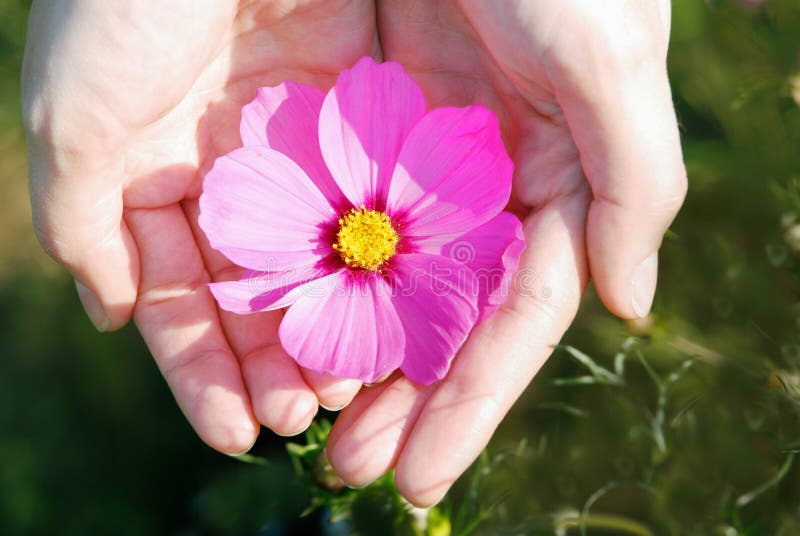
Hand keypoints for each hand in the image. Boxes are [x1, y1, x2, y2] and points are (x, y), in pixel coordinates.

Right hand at [22, 0, 377, 452]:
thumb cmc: (127, 2)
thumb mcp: (75, 119)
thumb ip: (84, 226)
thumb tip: (115, 316)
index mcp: (154, 178)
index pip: (178, 297)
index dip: (200, 370)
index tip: (231, 432)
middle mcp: (228, 173)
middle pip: (254, 292)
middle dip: (273, 361)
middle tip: (301, 418)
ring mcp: (294, 147)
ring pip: (318, 259)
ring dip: (331, 325)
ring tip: (351, 389)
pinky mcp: (357, 112)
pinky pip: (374, 203)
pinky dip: (381, 262)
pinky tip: (397, 313)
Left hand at [325, 0, 686, 504]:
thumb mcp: (608, 63)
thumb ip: (632, 184)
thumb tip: (629, 308)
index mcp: (558, 190)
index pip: (515, 319)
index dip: (472, 403)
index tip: (422, 475)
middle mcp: (493, 194)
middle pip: (446, 319)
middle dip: (403, 402)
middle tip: (353, 470)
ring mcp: (426, 172)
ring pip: (388, 286)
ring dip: (353, 359)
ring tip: (309, 430)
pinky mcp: (369, 139)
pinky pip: (339, 227)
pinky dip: (318, 283)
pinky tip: (285, 333)